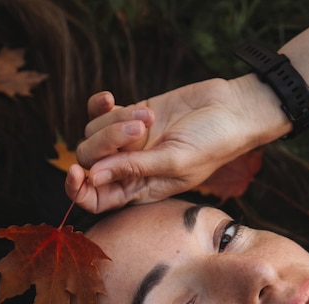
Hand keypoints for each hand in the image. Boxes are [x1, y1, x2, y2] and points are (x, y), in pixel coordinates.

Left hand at [65, 77, 287, 212]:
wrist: (231, 110)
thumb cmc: (212, 143)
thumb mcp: (175, 161)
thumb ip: (134, 169)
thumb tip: (94, 176)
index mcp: (140, 191)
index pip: (97, 200)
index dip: (79, 190)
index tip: (77, 171)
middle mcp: (130, 169)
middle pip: (90, 161)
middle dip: (105, 143)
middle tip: (138, 130)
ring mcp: (129, 142)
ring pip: (93, 133)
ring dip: (114, 121)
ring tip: (148, 117)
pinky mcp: (130, 115)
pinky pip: (99, 112)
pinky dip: (102, 105)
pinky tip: (112, 97)